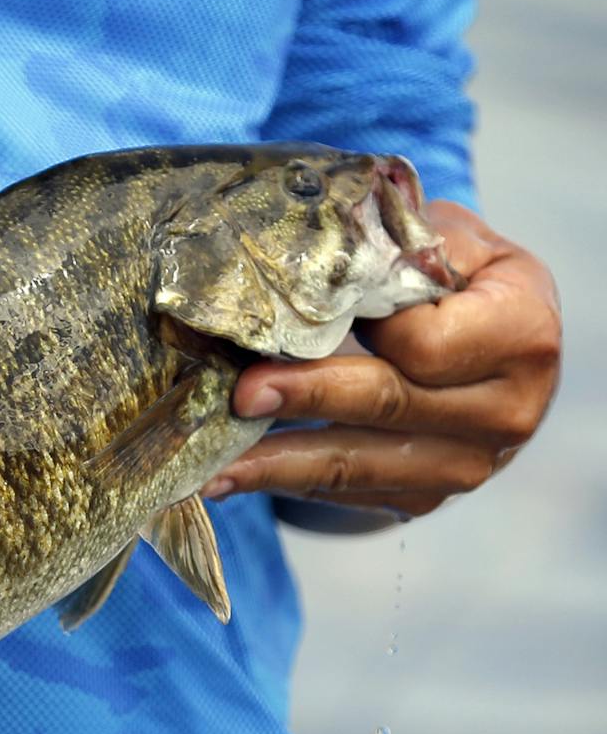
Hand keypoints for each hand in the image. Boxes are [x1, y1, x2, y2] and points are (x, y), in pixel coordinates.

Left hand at [202, 201, 560, 519]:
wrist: (496, 335)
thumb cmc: (458, 275)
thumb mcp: (446, 238)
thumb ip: (394, 247)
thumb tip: (309, 260)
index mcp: (520, 334)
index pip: (423, 346)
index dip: (366, 329)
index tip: (306, 315)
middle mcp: (506, 409)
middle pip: (386, 407)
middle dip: (305, 399)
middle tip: (240, 395)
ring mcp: (469, 464)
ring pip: (358, 466)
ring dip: (278, 467)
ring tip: (212, 467)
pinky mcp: (427, 496)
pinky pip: (350, 492)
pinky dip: (288, 482)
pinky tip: (234, 475)